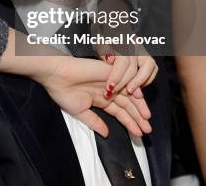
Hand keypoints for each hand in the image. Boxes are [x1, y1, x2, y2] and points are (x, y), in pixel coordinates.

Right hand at [35, 56, 151, 137]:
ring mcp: (110, 82)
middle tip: (147, 130)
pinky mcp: (111, 73)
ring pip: (130, 95)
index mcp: (100, 99)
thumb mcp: (80, 112)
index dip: (129, 123)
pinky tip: (141, 101)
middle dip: (138, 118)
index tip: (139, 134)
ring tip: (147, 120)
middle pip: (127, 105)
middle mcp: (107, 91)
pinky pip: (126, 82)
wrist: (57, 75)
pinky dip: (133, 91)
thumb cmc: (63, 92)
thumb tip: (106, 134)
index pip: (119, 112)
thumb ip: (94, 122)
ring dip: (139, 107)